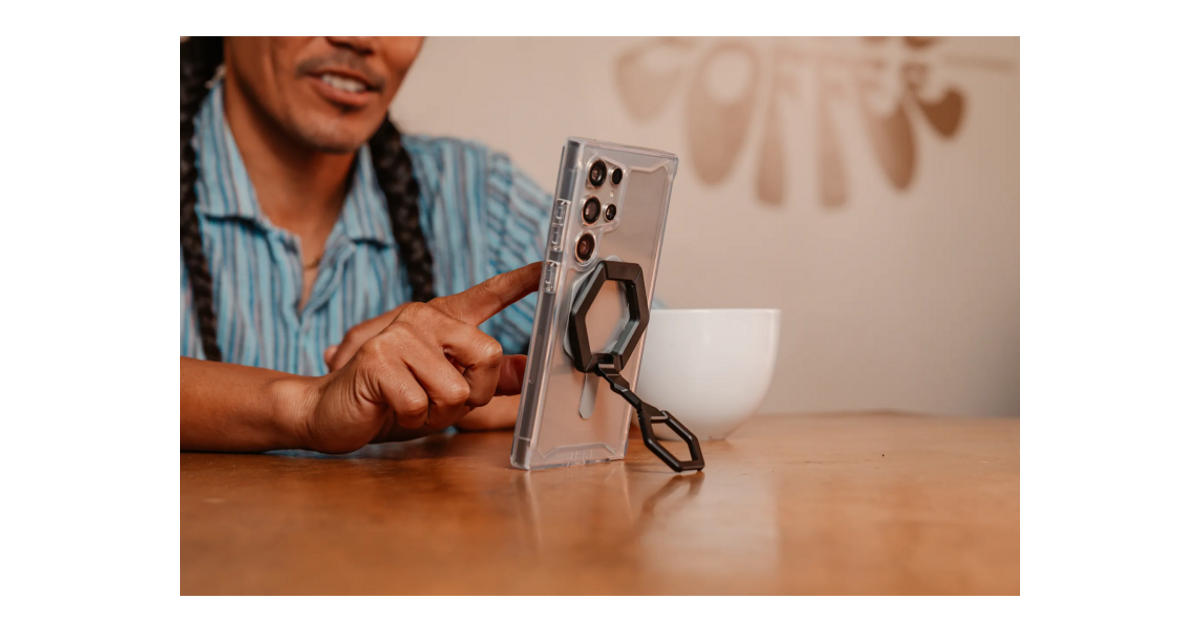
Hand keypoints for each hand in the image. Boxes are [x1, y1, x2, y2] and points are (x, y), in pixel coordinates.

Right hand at [299, 263, 539, 452]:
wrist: (329, 411)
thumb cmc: (390, 400)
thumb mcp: (447, 392)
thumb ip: (485, 380)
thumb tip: (525, 370)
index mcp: (444, 321)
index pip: (488, 295)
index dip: (519, 282)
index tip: (546, 268)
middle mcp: (424, 317)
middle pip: (487, 356)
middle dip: (472, 395)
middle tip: (436, 401)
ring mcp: (400, 334)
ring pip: (456, 390)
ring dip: (437, 414)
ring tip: (409, 404)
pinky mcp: (379, 357)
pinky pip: (421, 404)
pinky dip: (410, 419)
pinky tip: (389, 407)